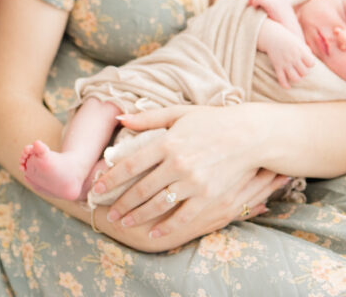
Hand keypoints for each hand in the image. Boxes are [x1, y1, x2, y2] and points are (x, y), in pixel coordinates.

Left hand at [90, 104, 289, 238]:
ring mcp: (193, 183)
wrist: (248, 135)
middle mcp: (178, 164)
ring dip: (137, 215)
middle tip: (108, 211)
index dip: (111, 178)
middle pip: (141, 188)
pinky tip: (152, 231)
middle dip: (121, 202)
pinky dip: (165, 226)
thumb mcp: (178, 113)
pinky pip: (182, 216)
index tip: (97, 187)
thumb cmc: (212, 121)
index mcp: (167, 142)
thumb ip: (148, 118)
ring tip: (124, 221)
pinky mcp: (208, 197)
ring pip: (157, 205)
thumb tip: (120, 118)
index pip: (130, 164)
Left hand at [248, 0, 301, 34]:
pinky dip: (255, 1)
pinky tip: (254, 7)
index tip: (254, 1)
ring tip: (250, 4)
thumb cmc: (285, 30)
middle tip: (249, 2)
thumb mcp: (280, 16)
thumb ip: (273, 9)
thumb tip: (261, 8)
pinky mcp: (273, 6)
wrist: (294, 37)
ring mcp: (278, 0)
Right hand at [257, 21, 315, 88]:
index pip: (311, 63)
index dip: (310, 64)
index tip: (306, 61)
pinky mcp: (277, 66)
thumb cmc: (287, 39)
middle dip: (304, 72)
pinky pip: (282, 79)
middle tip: (300, 69)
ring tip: (295, 75)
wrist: (271, 35)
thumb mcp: (298, 42)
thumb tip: (311, 62)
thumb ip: (306, 51)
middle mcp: (294, 58)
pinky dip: (285, 85)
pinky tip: (287, 86)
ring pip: (295, 78)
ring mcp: (285, 62)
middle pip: (305, 73)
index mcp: (300, 51)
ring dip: (296, 78)